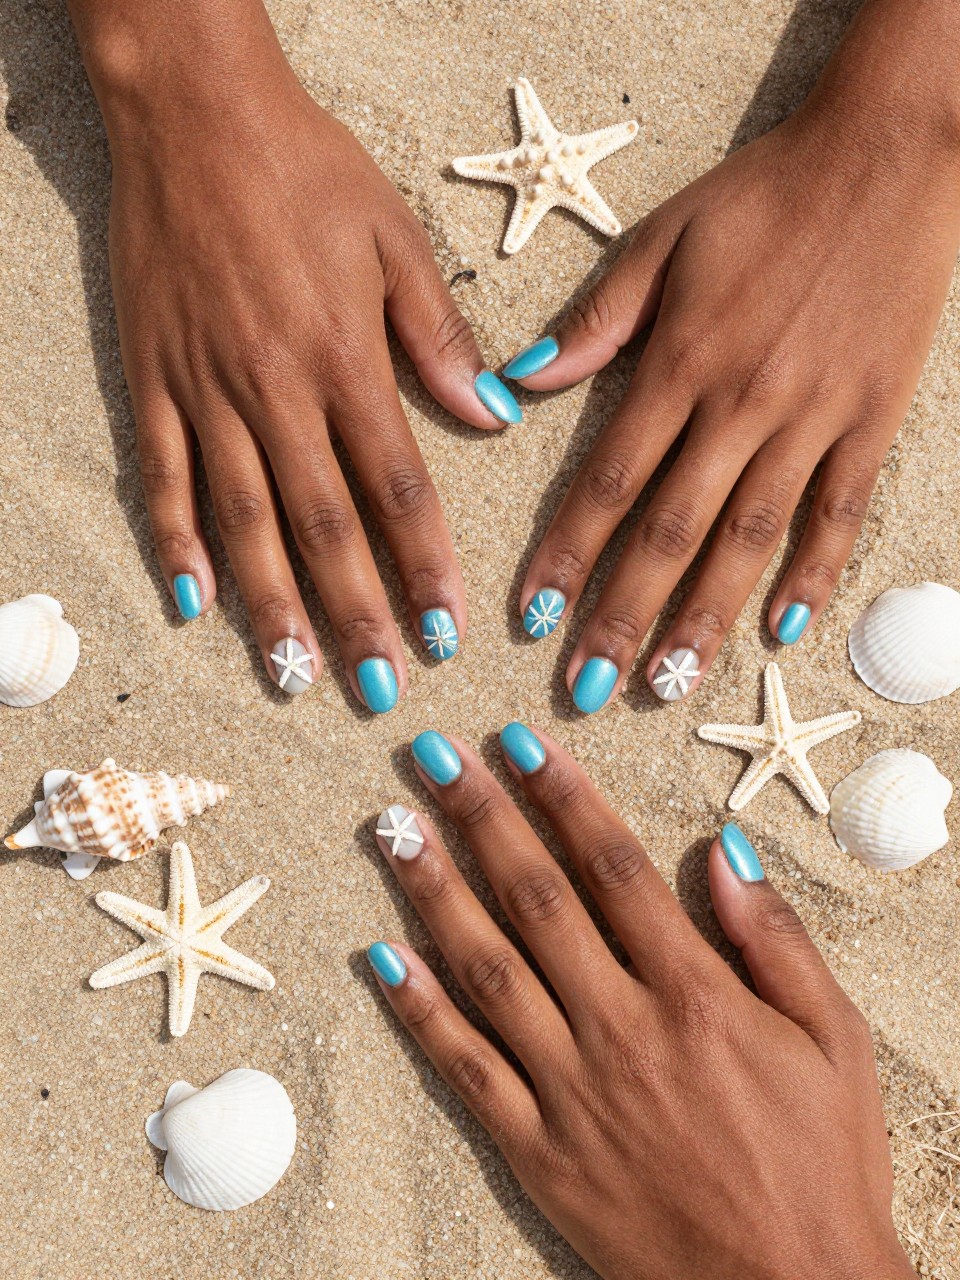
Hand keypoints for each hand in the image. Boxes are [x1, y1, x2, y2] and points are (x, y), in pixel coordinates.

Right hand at [73, 0, 519, 705]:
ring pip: (243, 520)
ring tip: (294, 673)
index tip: (449, 632)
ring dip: (272, 604)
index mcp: (346, 360)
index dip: (425, 568)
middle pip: (323, 527)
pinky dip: (177, 542)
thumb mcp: (396, 240)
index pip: (396, 490)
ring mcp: (206, 391)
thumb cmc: (306, 170)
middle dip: (356, 615)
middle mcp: (275, 391)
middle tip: (379, 688)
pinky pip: (164, 476)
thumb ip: (441, 340)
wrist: (194, 114)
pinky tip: (196, 603)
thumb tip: (497, 417)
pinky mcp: (153, 381)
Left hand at [368, 725, 914, 1279]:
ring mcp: (571, 1091)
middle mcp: (621, 1029)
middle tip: (431, 757)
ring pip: (487, 970)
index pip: (612, 869)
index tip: (520, 745)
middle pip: (535, 899)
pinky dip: (421, 1012)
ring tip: (394, 830)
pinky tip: (384, 957)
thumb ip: (775, 940)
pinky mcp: (538, 1152)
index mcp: (695, 994)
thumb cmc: (822, 1162)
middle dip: (480, 818)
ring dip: (434, 893)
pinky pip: (467, 1070)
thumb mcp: (835, 1040)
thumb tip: (722, 851)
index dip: (562, 798)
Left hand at [506, 0, 959, 710]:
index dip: (567, 554)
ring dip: (707, 616)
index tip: (531, 616)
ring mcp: (813, 418)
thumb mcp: (660, 238)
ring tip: (670, 683)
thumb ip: (593, 321)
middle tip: (588, 688)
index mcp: (680, 361)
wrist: (885, 156)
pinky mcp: (871, 420)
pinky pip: (840, 512)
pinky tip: (782, 630)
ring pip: (751, 537)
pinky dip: (812, 573)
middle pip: (672, 530)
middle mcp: (742, 404)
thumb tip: (516, 383)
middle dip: (624, 615)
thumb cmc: (761, 196)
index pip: (609, 480)